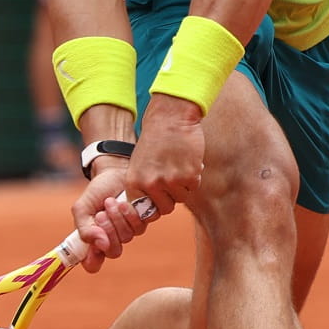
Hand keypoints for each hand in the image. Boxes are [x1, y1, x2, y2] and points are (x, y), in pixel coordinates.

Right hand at [67, 158, 150, 272]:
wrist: (115, 171)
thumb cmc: (97, 191)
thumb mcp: (83, 208)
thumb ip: (84, 228)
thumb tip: (100, 244)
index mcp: (94, 240)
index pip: (92, 264)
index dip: (93, 260)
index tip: (92, 245)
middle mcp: (112, 240)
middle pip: (113, 251)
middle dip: (107, 230)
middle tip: (101, 213)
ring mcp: (128, 231)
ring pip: (126, 237)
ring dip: (117, 218)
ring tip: (111, 202)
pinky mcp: (143, 221)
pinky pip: (139, 226)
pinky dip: (130, 213)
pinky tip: (124, 201)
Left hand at [122, 95, 203, 216]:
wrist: (170, 116)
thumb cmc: (155, 139)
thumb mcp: (139, 163)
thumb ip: (144, 186)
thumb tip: (154, 209)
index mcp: (133, 182)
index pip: (144, 211)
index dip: (154, 205)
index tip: (160, 196)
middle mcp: (150, 184)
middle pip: (165, 208)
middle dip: (171, 197)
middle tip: (172, 179)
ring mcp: (170, 181)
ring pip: (181, 198)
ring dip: (183, 186)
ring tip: (179, 165)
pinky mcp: (188, 175)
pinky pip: (194, 187)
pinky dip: (194, 176)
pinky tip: (188, 161)